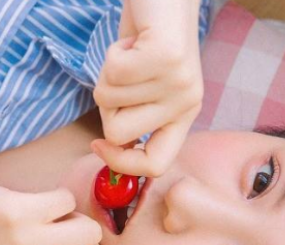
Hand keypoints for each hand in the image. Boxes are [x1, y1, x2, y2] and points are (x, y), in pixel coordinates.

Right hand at [92, 0, 203, 177]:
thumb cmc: (148, 38)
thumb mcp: (144, 86)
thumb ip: (132, 117)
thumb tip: (109, 148)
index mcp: (184, 115)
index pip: (156, 165)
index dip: (121, 162)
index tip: (98, 144)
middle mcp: (186, 103)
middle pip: (119, 134)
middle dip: (107, 104)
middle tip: (125, 74)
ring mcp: (178, 82)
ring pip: (109, 99)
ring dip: (109, 72)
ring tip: (133, 51)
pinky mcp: (166, 57)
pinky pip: (113, 71)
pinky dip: (112, 52)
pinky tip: (133, 40)